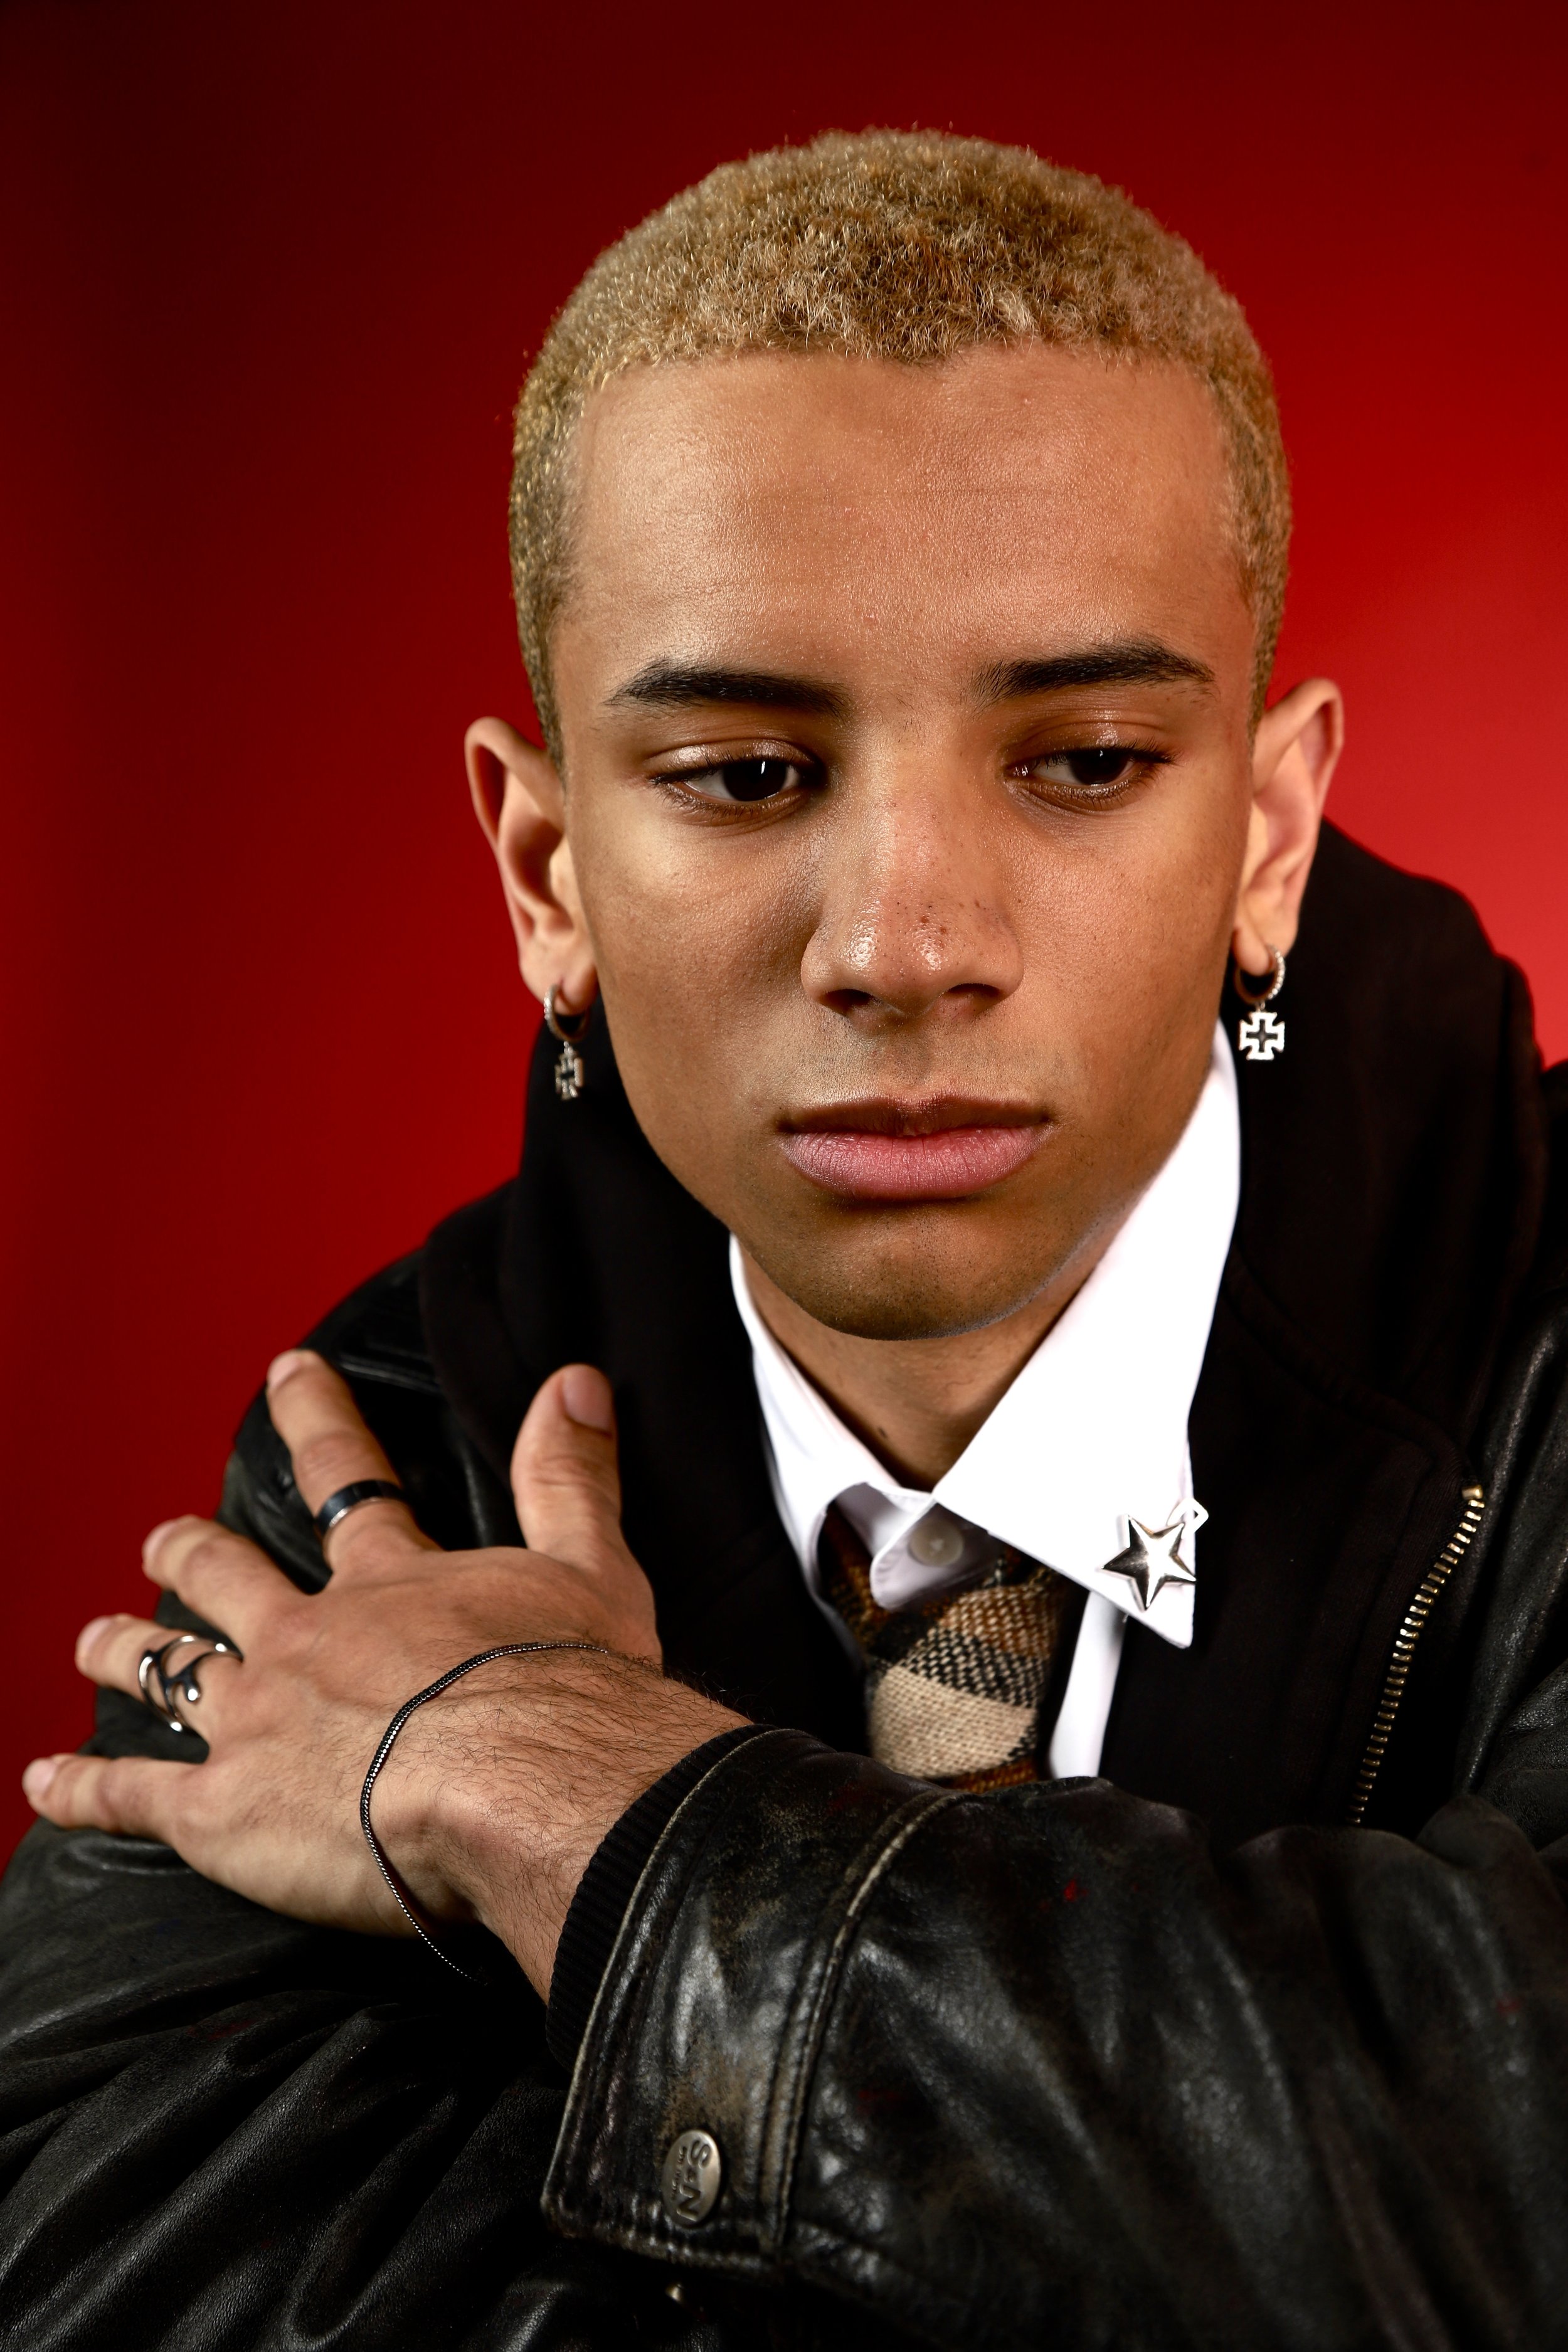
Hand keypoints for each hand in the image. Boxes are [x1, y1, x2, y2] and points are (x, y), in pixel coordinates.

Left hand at [22, 1351, 744, 1991]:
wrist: (524, 1785)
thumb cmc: (571, 1690)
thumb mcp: (590, 1567)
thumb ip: (569, 1476)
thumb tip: (574, 1383)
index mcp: (390, 1586)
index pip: (346, 1484)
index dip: (316, 1423)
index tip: (288, 1373)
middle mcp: (307, 1637)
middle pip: (231, 1580)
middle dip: (191, 1554)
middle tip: (161, 1539)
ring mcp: (254, 1719)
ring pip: (169, 1672)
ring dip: (125, 1652)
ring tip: (93, 1640)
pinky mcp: (222, 1809)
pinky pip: (134, 1794)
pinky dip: (84, 1789)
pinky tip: (46, 1782)